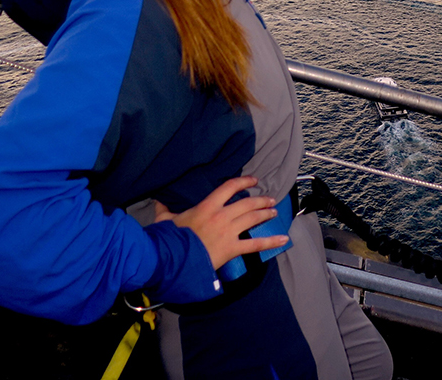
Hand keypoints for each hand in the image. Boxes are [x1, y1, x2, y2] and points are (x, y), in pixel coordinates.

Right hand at [153, 177, 288, 269]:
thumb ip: (164, 209)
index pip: (229, 187)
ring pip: (254, 218)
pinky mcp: (232, 248)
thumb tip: (158, 199)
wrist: (171, 260)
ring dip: (266, 214)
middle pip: (247, 203)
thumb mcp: (164, 220)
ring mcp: (228, 231)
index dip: (244, 181)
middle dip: (261, 200)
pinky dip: (271, 241)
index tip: (254, 180)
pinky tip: (283, 239)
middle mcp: (221, 215)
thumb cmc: (168, 240)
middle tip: (270, 199)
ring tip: (273, 212)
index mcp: (207, 206)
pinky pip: (255, 244)